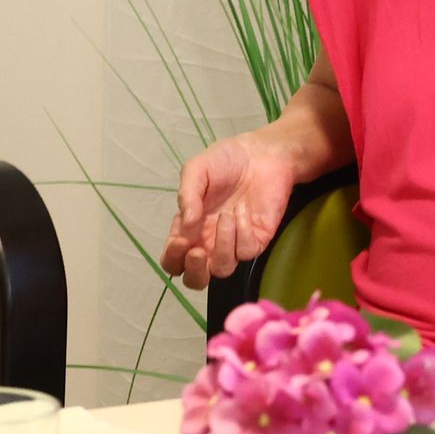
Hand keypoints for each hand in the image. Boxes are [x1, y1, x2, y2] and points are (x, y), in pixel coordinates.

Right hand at [162, 132, 295, 288]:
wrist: (261, 154)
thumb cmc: (225, 161)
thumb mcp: (196, 170)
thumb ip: (186, 197)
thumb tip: (186, 227)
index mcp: (189, 229)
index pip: (174, 259)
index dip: (173, 257)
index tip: (181, 238)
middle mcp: (209, 242)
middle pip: (196, 279)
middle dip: (194, 271)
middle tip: (198, 252)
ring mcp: (233, 244)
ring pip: (222, 270)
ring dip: (222, 245)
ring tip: (227, 215)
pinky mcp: (256, 241)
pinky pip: (245, 252)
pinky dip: (242, 233)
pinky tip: (243, 212)